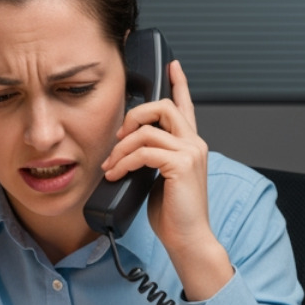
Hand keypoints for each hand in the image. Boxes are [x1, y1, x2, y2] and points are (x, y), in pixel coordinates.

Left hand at [100, 60, 231, 299]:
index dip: (180, 83)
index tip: (173, 64)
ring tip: (110, 166)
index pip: (186, 106)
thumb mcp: (159, 179)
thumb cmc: (174, 215)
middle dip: (133, 116)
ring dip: (120, 147)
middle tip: (118, 137)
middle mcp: (194, 144)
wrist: (188, 239)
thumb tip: (128, 151)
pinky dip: (123, 162)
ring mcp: (190, 152)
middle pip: (162, 106)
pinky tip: (116, 174)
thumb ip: (151, 159)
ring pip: (147, 130)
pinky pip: (143, 151)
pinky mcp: (181, 165)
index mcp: (190, 145)